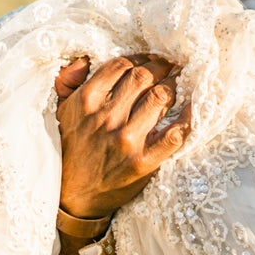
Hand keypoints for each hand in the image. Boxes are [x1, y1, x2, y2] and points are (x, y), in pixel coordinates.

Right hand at [55, 54, 189, 220]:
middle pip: (144, 77)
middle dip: (162, 67)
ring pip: (160, 98)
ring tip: (181, 81)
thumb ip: (68, 82)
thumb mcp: (61, 112)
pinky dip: (187, 119)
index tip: (150, 58)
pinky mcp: (143, 161)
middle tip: (172, 65)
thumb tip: (84, 59)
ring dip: (175, 86)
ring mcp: (126, 139)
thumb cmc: (70, 149)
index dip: (140, 57)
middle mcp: (107, 117)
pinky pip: (174, 135)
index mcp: (86, 101)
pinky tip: (192, 109)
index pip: (121, 65)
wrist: (72, 196)